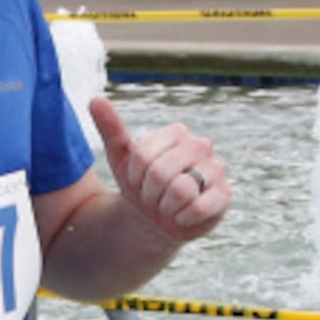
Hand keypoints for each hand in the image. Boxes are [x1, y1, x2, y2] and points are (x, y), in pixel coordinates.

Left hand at [89, 96, 229, 243]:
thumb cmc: (139, 184)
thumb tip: (95, 99)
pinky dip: (182, 218)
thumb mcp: (120, 158)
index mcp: (177, 132)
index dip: (135, 176)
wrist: (154, 219)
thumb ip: (110, 128)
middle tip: (154, 196)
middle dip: (149, 193)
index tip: (139, 180)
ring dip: (165, 207)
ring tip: (168, 205)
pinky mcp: (224, 196)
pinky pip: (198, 209)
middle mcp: (201, 146)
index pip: (143, 156)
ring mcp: (216, 170)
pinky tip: (182, 216)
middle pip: (161, 173)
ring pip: (180, 191)